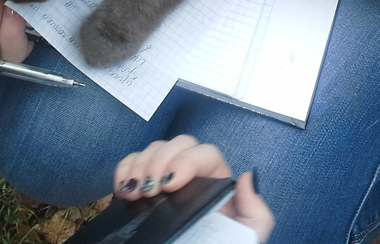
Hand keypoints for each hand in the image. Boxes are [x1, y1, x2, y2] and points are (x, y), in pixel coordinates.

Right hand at [114, 136, 273, 242]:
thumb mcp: (246, 234)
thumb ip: (256, 211)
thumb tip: (246, 177)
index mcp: (217, 180)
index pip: (204, 153)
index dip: (185, 160)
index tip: (171, 183)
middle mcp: (192, 174)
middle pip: (177, 145)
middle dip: (159, 160)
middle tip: (150, 188)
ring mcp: (166, 180)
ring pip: (154, 150)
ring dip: (140, 166)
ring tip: (135, 192)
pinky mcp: (144, 189)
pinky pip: (132, 165)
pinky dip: (124, 170)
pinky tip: (123, 189)